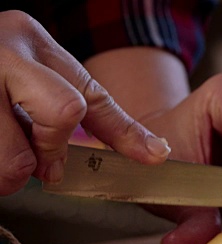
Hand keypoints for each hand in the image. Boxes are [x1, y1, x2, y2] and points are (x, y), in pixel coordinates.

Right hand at [0, 10, 169, 195]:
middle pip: (61, 115)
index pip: (89, 99)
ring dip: (9, 173)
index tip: (154, 157)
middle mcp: (1, 52)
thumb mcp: (42, 72)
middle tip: (35, 161)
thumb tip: (152, 150)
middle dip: (50, 153)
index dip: (125, 135)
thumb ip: (89, 109)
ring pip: (12, 160)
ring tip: (0, 153)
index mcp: (31, 40)